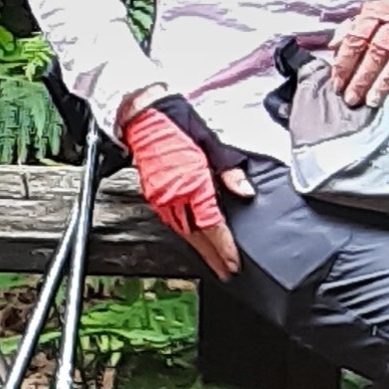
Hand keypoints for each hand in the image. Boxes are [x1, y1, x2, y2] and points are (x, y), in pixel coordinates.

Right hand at [118, 91, 254, 281]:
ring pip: (182, 231)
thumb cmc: (174, 123)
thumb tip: (245, 190)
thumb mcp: (212, 142)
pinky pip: (172, 222)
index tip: (233, 262)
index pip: (212, 224)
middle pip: (196, 235)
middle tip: (226, 272)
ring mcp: (161, 197)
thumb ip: (230, 170)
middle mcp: (174, 195)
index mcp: (192, 183)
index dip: (224, 247)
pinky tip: (193, 238)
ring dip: (198, 249)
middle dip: (212, 256)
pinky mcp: (153, 195)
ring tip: (212, 261)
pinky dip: (185, 234)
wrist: (142, 116)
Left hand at [328, 0, 388, 106]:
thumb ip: (356, 25)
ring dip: (385, 80)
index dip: (345, 62)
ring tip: (374, 99)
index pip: (357, 38)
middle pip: (377, 50)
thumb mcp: (380, 3)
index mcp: (380, 9)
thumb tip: (334, 45)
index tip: (338, 82)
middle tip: (353, 97)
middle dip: (362, 77)